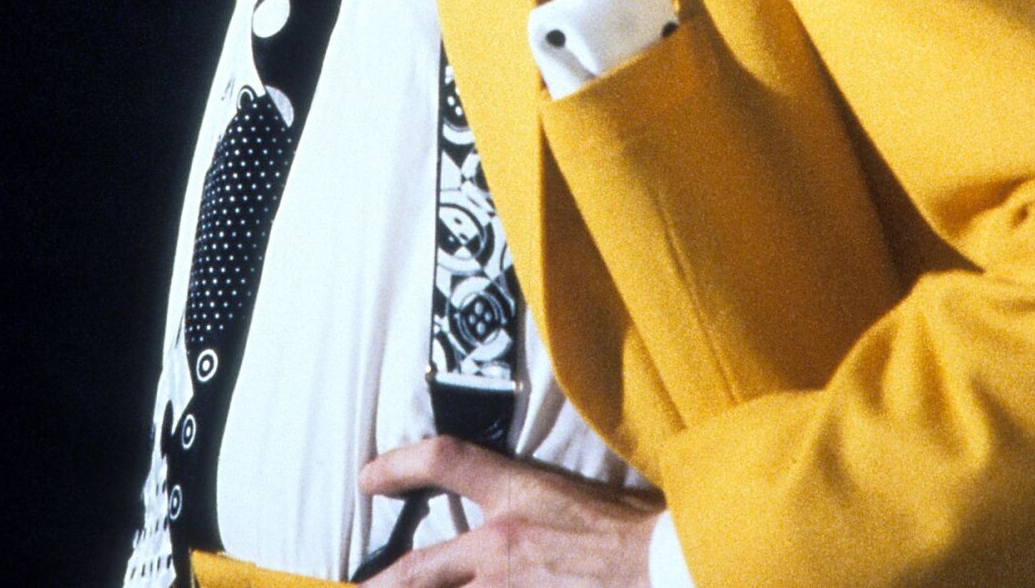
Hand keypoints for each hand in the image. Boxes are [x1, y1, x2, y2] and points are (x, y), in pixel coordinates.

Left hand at [358, 435, 662, 587]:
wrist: (666, 567)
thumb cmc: (633, 527)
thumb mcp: (572, 496)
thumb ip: (532, 500)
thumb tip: (507, 508)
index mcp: (516, 496)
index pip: (444, 459)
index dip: (399, 464)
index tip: (368, 476)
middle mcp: (499, 546)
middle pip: (417, 570)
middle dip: (382, 586)